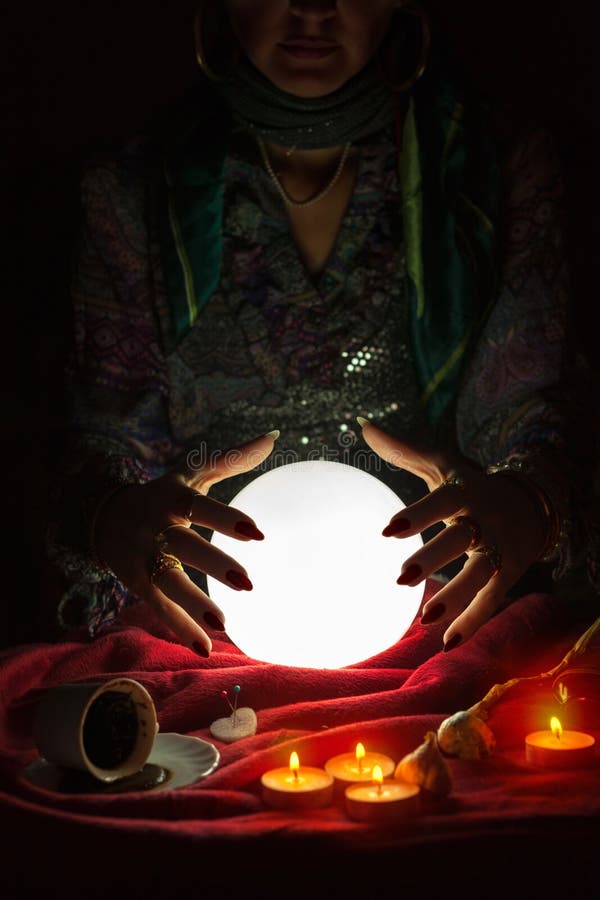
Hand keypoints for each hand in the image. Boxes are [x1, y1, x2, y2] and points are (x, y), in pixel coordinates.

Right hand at [93, 430, 279, 654]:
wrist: (104, 516)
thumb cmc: (162, 494)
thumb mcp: (190, 473)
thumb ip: (230, 459)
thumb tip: (273, 436)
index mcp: (172, 498)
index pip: (200, 507)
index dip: (226, 519)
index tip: (259, 533)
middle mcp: (156, 527)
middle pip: (183, 546)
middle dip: (212, 564)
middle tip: (248, 583)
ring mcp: (144, 557)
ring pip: (167, 581)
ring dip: (193, 603)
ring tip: (224, 623)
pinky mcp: (136, 582)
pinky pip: (159, 607)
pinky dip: (180, 627)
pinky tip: (205, 647)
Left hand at [357, 419, 547, 649]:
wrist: (531, 503)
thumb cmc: (471, 485)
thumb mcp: (442, 464)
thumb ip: (403, 450)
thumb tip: (362, 424)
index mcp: (465, 492)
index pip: (442, 501)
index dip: (418, 515)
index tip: (387, 530)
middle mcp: (485, 521)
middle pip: (461, 540)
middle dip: (434, 558)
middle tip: (400, 578)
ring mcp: (500, 549)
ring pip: (480, 575)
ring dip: (455, 597)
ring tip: (424, 619)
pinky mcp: (509, 574)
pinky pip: (491, 600)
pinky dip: (472, 622)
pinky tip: (447, 642)